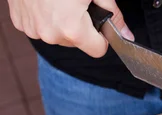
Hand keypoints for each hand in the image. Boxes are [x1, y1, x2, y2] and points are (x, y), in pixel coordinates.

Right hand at [7, 0, 133, 57]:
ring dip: (62, 23)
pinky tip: (45, 2)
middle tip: (75, 5)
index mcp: (72, 29)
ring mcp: (33, 29)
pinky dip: (45, 18)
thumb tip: (127, 34)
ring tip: (59, 2)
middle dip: (81, 28)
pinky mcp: (20, 22)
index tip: (98, 23)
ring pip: (58, 36)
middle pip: (77, 43)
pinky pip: (40, 28)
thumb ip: (114, 15)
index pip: (98, 50)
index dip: (102, 37)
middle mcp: (51, 34)